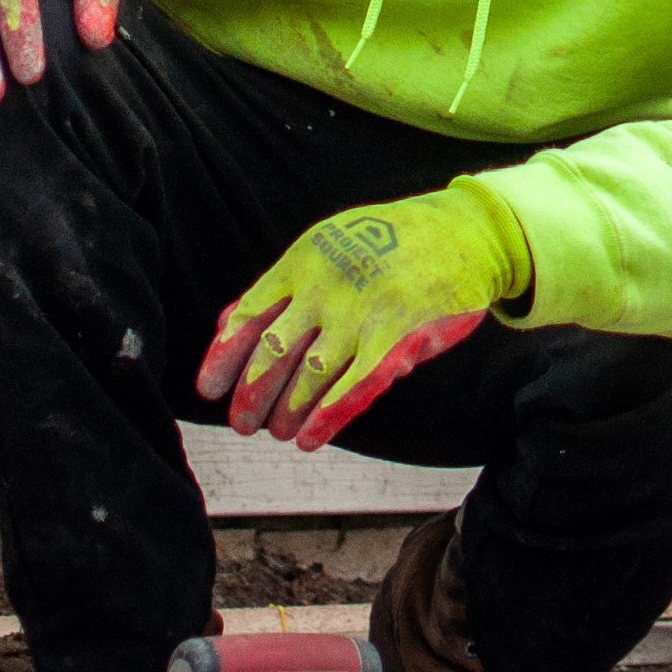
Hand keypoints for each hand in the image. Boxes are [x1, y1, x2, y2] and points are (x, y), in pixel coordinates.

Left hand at [198, 183, 531, 450]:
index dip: (224, 358)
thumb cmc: (387, 242)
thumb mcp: (327, 243)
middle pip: (272, 354)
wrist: (462, 232)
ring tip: (279, 432)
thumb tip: (227, 324)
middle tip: (243, 423)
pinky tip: (310, 439)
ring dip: (287, 413)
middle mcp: (325, 288)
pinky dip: (328, 418)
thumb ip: (281, 284)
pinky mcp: (397, 338)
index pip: (248, 316)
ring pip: (309, 378)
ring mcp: (361, 314)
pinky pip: (354, 388)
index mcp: (302, 262)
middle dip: (251, 396)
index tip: (209, 390)